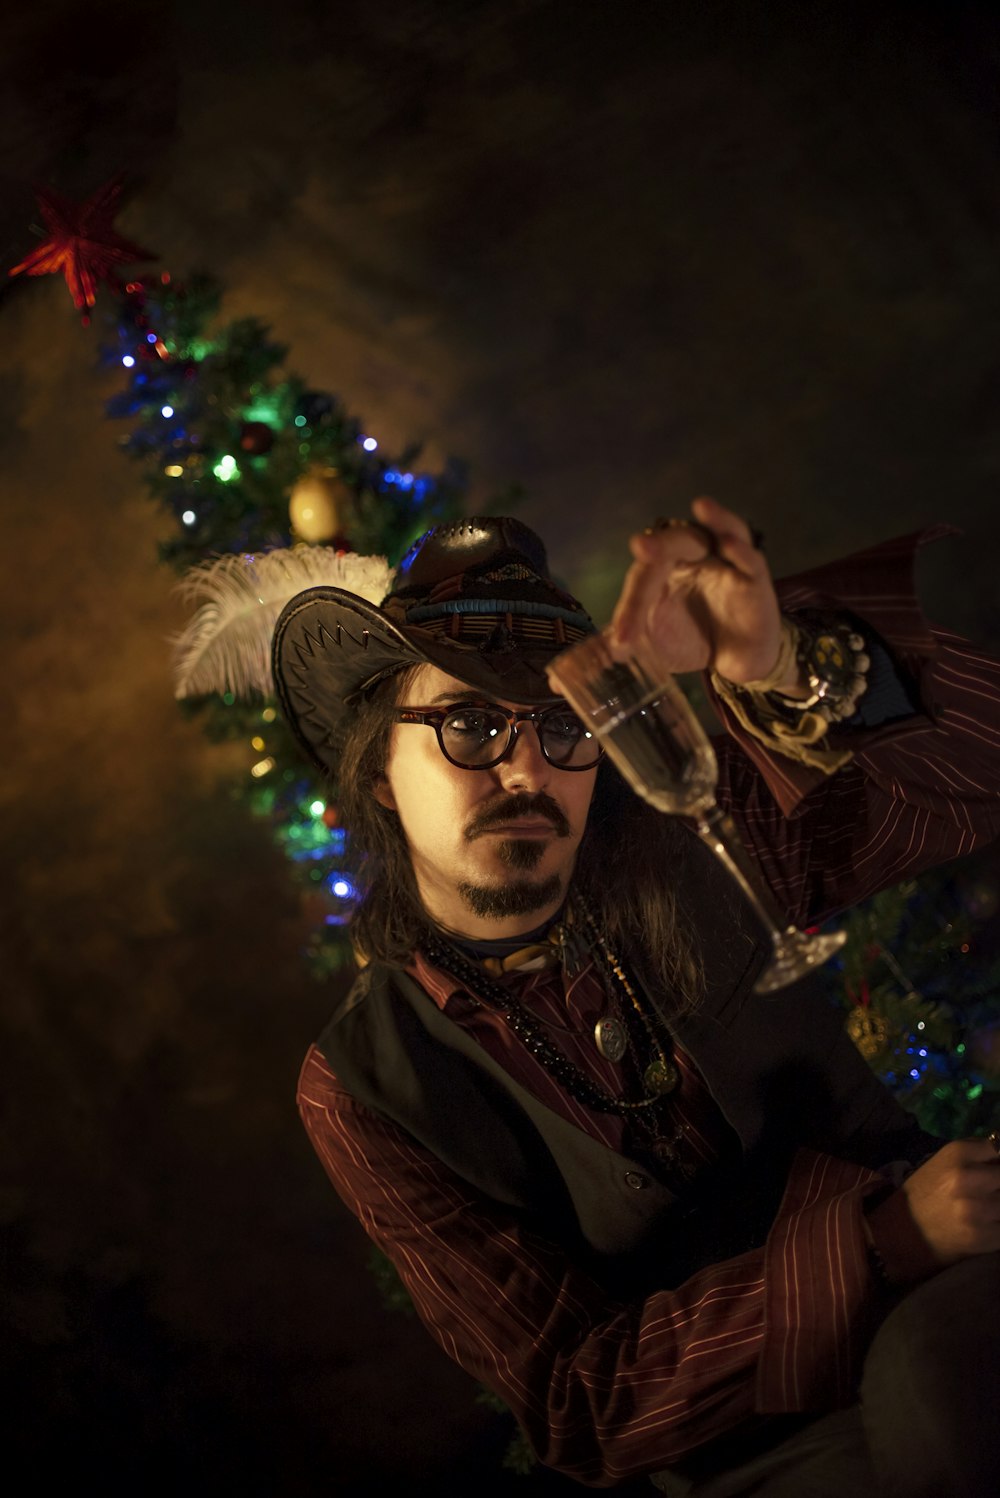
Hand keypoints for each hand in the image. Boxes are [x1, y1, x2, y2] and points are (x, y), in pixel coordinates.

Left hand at [605, 496, 786, 684]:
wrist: (736, 662)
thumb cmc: (692, 641)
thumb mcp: (652, 645)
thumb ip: (619, 643)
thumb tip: (571, 666)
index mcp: (665, 568)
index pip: (643, 576)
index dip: (631, 607)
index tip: (622, 640)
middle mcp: (696, 558)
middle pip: (676, 542)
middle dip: (658, 545)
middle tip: (640, 546)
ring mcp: (728, 565)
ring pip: (722, 531)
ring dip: (715, 518)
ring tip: (701, 505)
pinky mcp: (756, 582)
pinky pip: (751, 560)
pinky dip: (742, 550)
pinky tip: (730, 544)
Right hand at [866, 1138, 999, 1284]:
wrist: (902, 1231)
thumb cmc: (925, 1192)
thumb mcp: (945, 1161)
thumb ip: (977, 1155)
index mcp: (958, 1153)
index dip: (998, 1161)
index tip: (993, 1170)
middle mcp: (969, 1178)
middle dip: (998, 1184)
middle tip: (991, 1190)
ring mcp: (979, 1209)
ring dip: (999, 1205)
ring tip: (989, 1208)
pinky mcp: (985, 1236)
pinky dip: (999, 1225)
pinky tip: (989, 1224)